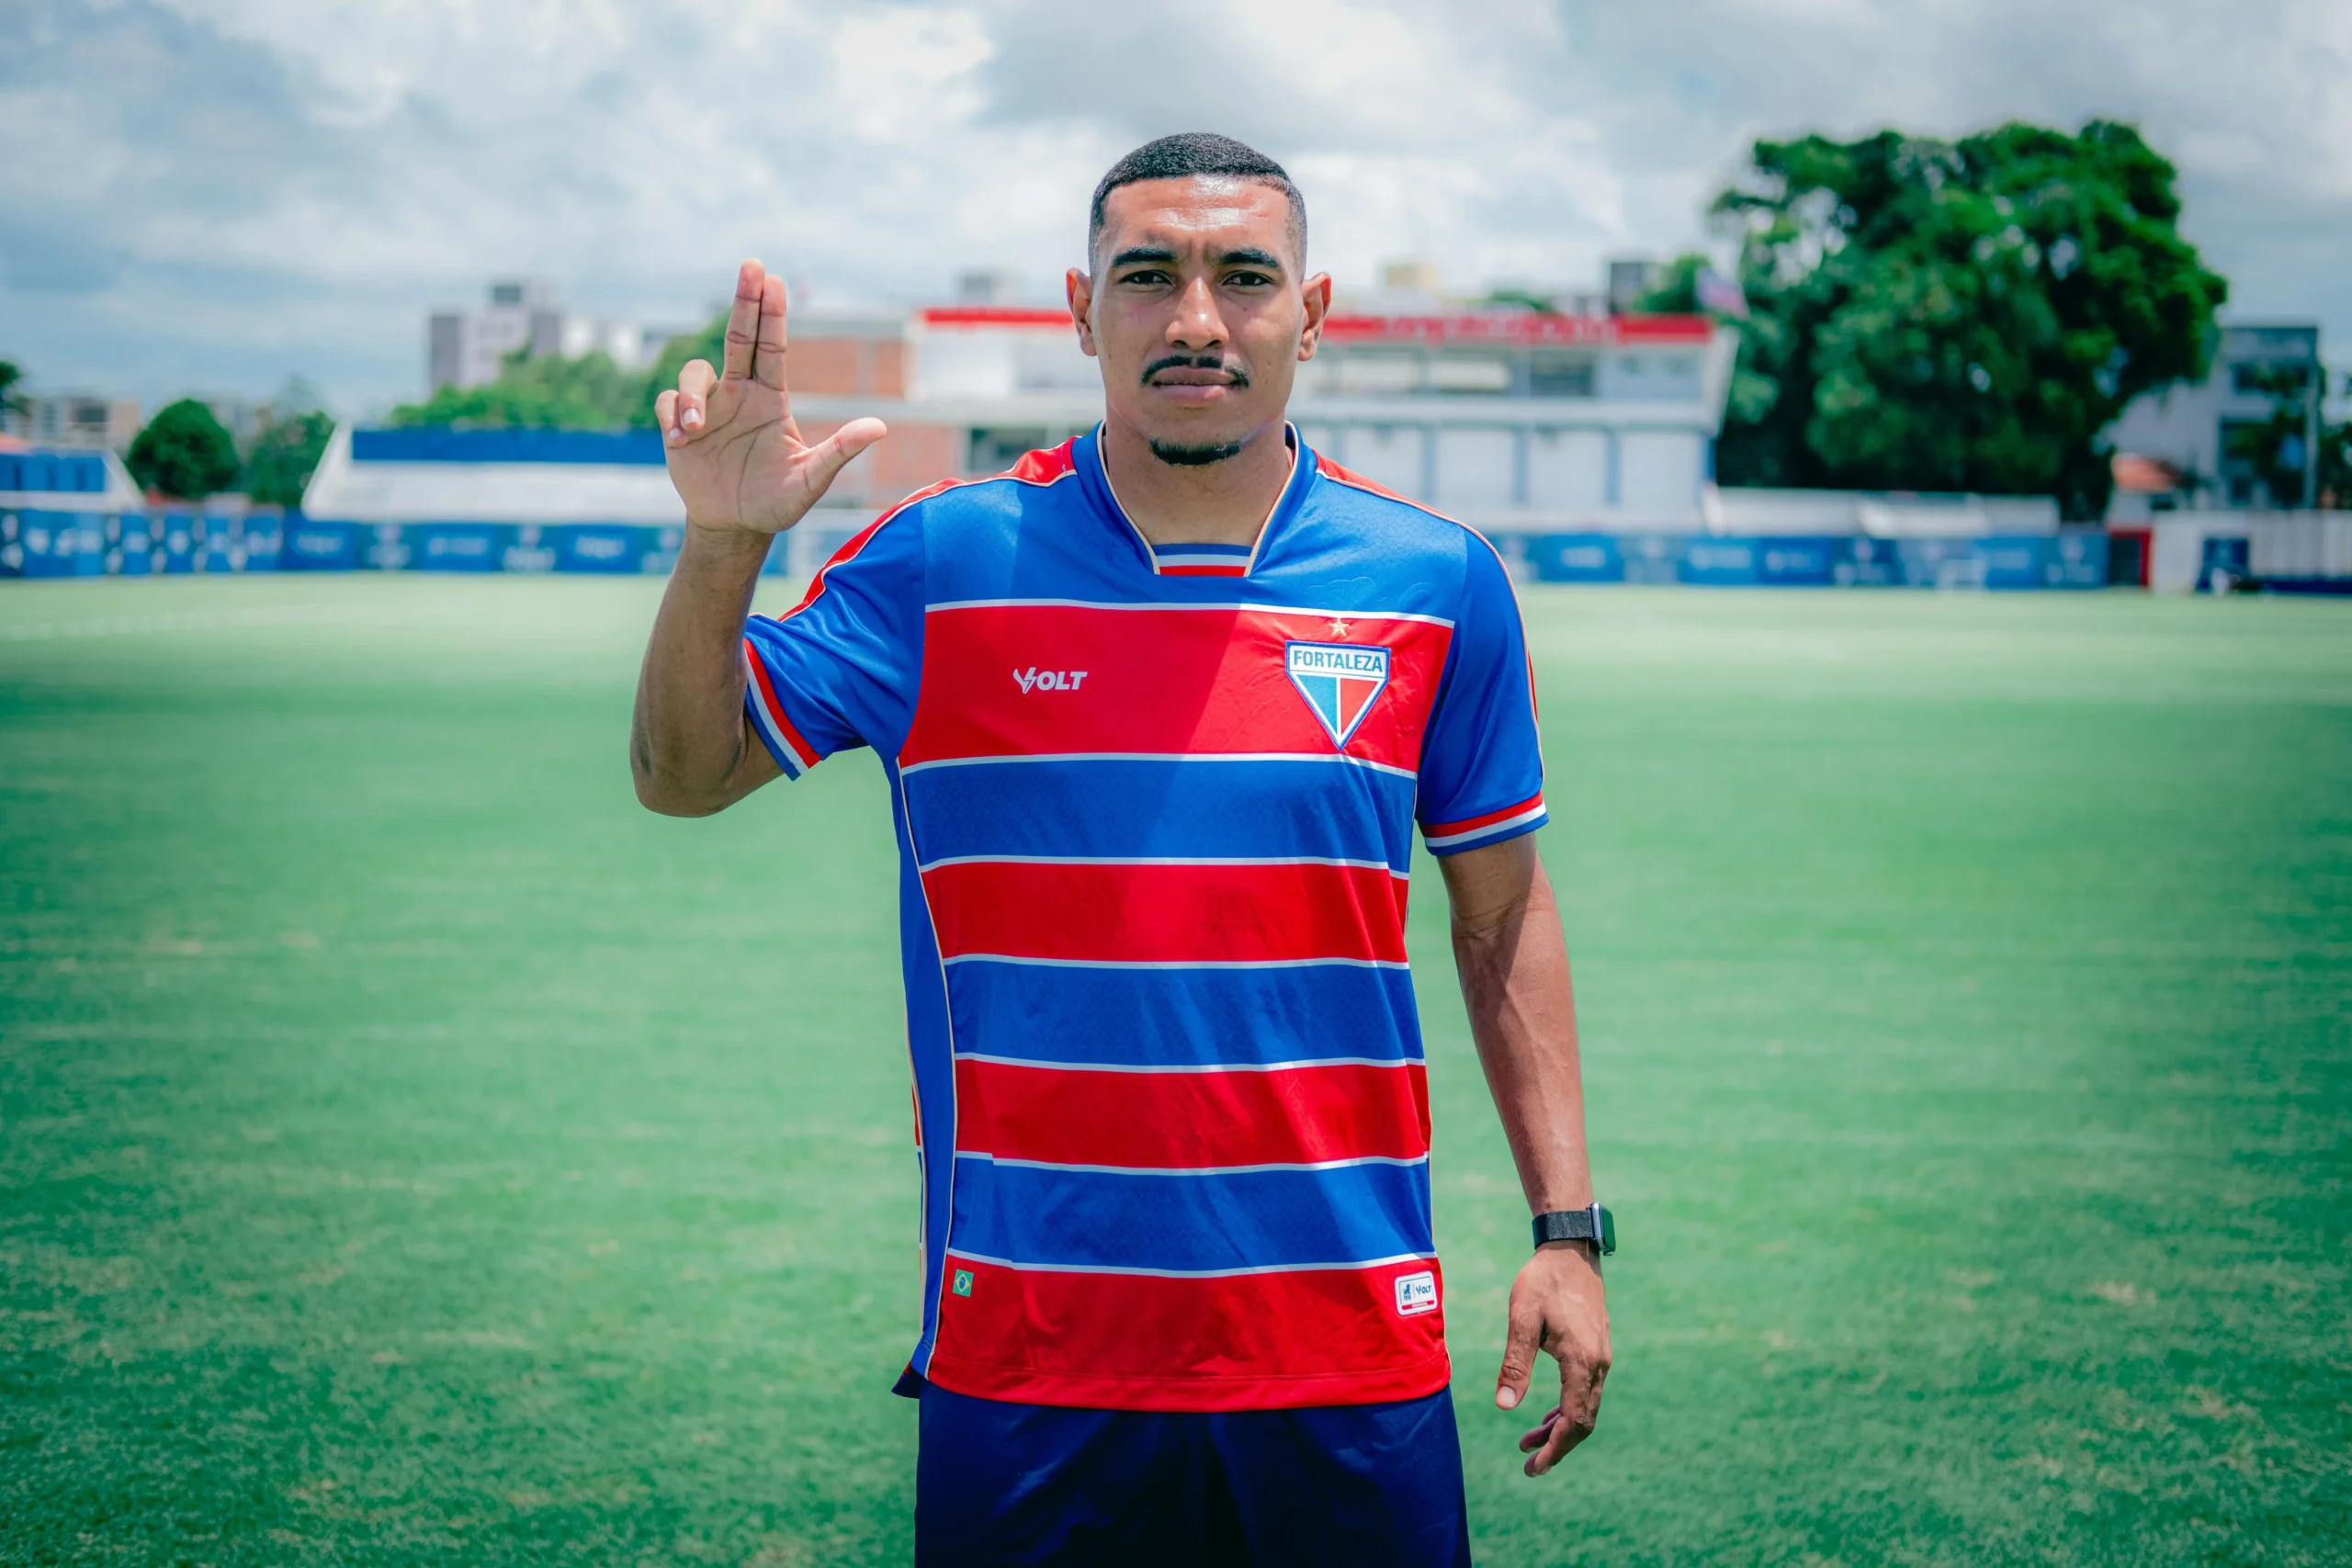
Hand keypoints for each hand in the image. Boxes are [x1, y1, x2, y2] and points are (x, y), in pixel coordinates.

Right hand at [654, 259, 886, 536]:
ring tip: (694, 429)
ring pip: (695, 373)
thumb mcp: (811, 479)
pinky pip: (668, 403)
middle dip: (745, 300)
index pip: (771, 347)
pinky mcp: (678, 427)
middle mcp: (739, 393)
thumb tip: (879, 426)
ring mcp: (707, 408)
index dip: (771, 314)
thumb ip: (840, 452)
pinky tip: (681, 440)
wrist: (736, 526)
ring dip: (691, 395)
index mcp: (770, 399)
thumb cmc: (777, 501)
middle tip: (752, 265)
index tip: (772, 279)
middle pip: (739, 337)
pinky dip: (671, 415)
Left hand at [1495, 1241, 1610, 1475]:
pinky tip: (1546, 1414)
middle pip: (1584, 1421)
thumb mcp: (1522, 1320)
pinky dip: (1567, 1408)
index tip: (1533, 1466)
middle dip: (1556, 1445)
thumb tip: (1503, 1406)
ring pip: (1585, 1407)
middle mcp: (1597, 1364)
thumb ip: (1515, 1364)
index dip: (1554, 1449)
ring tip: (1528, 1441)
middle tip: (1528, 1463)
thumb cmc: (1542, 1281)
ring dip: (1559, 1427)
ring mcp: (1600, 1357)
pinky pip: (1585, 1390)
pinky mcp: (1596, 1349)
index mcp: (1581, 1361)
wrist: (1570, 1249)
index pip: (1573, 1421)